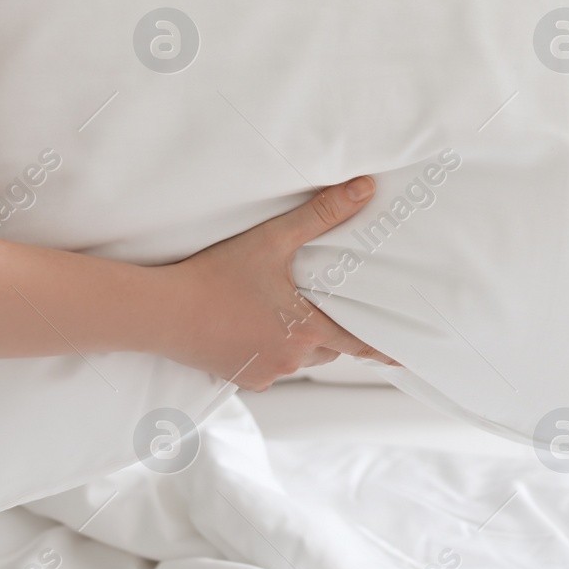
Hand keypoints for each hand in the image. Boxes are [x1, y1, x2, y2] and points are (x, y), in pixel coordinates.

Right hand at [150, 177, 397, 390]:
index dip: (383, 348)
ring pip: (299, 359)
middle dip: (329, 330)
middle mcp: (292, 358)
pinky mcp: (243, 378)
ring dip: (299, 341)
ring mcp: (266, 372)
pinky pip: (270, 368)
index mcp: (307, 330)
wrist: (162, 312)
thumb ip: (320, 215)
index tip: (406, 357)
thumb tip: (363, 190)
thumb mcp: (272, 240)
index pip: (360, 343)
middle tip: (322, 306)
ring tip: (281, 313)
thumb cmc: (215, 276)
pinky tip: (250, 329)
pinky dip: (269, 351)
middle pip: (329, 348)